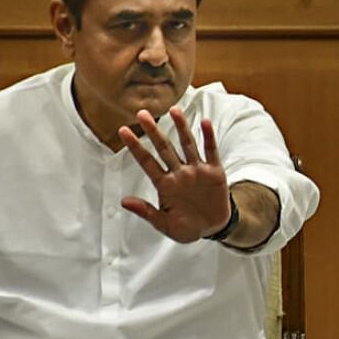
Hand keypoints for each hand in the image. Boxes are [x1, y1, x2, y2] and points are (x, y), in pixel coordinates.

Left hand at [119, 107, 231, 242]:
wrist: (213, 228)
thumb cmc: (188, 227)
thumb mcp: (165, 224)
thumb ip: (146, 212)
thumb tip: (124, 201)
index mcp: (165, 184)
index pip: (147, 162)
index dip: (136, 147)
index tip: (123, 131)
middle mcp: (179, 173)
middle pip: (165, 148)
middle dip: (153, 131)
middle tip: (142, 113)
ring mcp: (197, 171)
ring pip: (187, 145)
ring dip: (181, 127)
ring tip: (174, 110)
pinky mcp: (214, 172)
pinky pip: (211, 152)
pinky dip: (209, 137)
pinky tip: (205, 122)